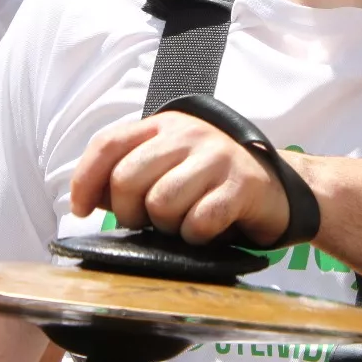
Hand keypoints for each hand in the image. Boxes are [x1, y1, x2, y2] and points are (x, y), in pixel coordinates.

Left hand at [70, 111, 290, 245]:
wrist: (280, 189)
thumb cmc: (214, 182)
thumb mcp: (170, 166)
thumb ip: (131, 176)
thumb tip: (88, 199)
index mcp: (164, 125)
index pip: (108, 144)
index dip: (85, 179)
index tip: (81, 209)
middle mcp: (188, 133)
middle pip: (127, 177)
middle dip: (129, 212)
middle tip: (146, 223)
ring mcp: (216, 156)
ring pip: (160, 202)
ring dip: (167, 226)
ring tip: (184, 222)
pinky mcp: (241, 184)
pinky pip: (198, 221)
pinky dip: (197, 236)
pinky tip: (208, 229)